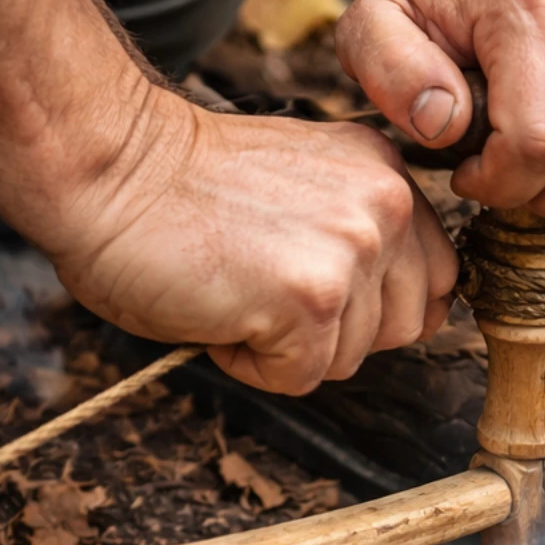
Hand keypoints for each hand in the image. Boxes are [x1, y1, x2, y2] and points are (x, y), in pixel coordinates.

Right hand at [50, 93, 456, 394]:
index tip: (320, 291)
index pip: (439, 278)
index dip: (378, 305)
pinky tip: (219, 312)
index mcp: (388, 174)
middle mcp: (386, 207)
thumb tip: (403, 309)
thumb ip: (363, 230)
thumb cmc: (185, 187)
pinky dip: (251, 365)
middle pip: (408, 326)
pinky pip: (302, 377)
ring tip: (236, 287)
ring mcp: (353, 252)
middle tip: (266, 287)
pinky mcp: (311, 299)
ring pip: (355, 356)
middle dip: (340, 330)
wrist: (105, 166)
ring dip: (291, 346)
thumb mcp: (308, 189)